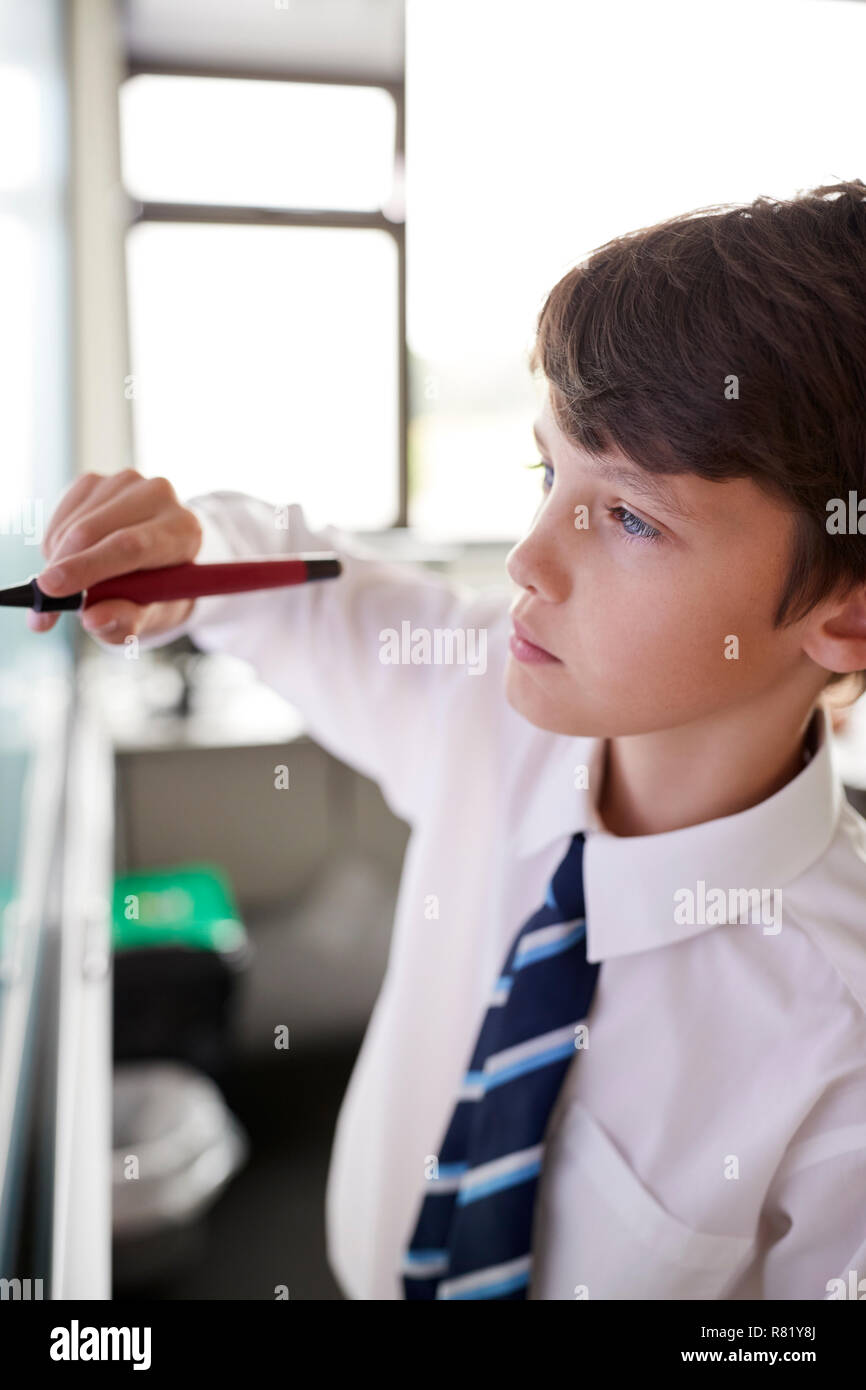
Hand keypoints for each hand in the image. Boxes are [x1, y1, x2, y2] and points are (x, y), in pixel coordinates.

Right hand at [30, 470, 202, 643]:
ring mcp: (126, 483)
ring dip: (59, 561)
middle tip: (44, 605)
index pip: (131, 546)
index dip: (88, 567)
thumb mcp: (151, 617)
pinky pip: (60, 517)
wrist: (158, 561)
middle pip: (94, 530)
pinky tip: (75, 558)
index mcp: (183, 532)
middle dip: (62, 568)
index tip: (50, 590)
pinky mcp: (98, 480)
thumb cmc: (157, 594)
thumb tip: (93, 619)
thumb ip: (126, 622)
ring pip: (72, 525)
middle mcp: (159, 496)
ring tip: (77, 584)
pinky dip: (56, 546)